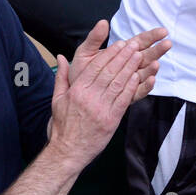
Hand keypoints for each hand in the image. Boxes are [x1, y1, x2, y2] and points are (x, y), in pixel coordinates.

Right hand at [48, 38, 141, 167]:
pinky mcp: (111, 120)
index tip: (118, 44)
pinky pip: (124, 100)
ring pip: (118, 84)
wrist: (68, 150)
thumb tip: (61, 57)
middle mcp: (89, 98)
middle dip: (123, 57)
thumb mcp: (56, 99)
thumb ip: (61, 77)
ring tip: (139, 56)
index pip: (95, 68)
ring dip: (130, 69)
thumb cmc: (61, 125)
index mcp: (76, 91)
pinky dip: (132, 87)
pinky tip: (138, 77)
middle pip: (109, 73)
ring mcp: (101, 109)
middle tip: (134, 45)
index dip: (108, 55)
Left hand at [68, 19, 168, 104]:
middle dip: (157, 50)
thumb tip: (103, 22)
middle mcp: (128, 66)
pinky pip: (138, 91)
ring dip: (152, 68)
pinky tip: (150, 80)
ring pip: (144, 73)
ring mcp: (129, 80)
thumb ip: (95, 38)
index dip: (152, 36)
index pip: (140, 42)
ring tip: (156, 63)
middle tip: (167, 44)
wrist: (75, 90)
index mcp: (121, 53)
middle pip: (146, 56)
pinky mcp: (126, 95)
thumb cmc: (81, 70)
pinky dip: (145, 86)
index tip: (163, 31)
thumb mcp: (85, 52)